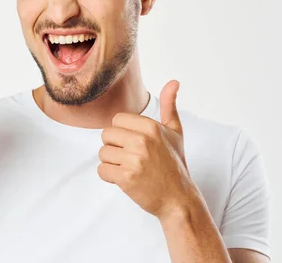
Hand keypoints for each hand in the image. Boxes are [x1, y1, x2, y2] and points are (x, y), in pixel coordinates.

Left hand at [97, 80, 195, 219]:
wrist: (179, 199)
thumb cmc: (175, 165)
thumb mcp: (175, 132)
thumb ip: (170, 106)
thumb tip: (173, 82)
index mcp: (151, 127)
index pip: (116, 120)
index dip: (123, 134)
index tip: (135, 145)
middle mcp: (142, 141)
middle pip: (106, 135)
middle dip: (115, 148)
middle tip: (131, 158)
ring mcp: (134, 160)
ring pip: (102, 153)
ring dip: (111, 163)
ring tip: (129, 169)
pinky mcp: (126, 178)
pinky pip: (102, 171)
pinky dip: (109, 177)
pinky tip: (125, 179)